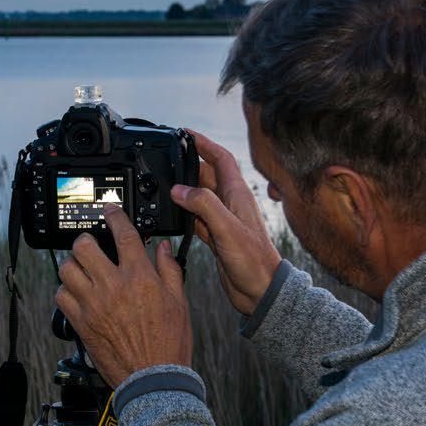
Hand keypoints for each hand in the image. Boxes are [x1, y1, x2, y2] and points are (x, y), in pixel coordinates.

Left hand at [54, 208, 192, 386]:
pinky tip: (76, 293)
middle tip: (92, 245)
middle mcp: (113, 287)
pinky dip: (65, 291)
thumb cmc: (169, 343)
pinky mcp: (81, 323)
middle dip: (87, 240)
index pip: (123, 234)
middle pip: (84, 246)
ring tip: (82, 269)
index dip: (115, 216)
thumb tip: (163, 248)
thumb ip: (169, 271)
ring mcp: (93, 304)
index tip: (110, 210)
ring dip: (73, 265)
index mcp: (140, 277)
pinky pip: (61, 297)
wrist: (153, 378)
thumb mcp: (179, 302)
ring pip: (67, 269)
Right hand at [173, 129, 282, 315]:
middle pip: (207, 175)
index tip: (185, 134)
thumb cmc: (253, 261)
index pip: (221, 159)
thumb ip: (204, 205)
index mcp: (237, 195)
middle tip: (167, 161)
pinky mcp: (217, 237)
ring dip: (184, 190)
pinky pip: (197, 219)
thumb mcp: (227, 229)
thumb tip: (179, 189)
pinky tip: (172, 217)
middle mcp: (231, 204)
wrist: (261, 291)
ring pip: (200, 197)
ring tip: (163, 186)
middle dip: (188, 166)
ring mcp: (224, 221)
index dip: (204, 144)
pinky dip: (184, 215)